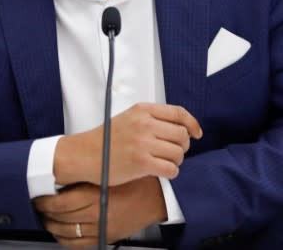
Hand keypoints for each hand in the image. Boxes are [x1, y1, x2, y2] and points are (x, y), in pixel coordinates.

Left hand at [33, 177, 166, 248]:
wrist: (158, 196)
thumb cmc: (137, 179)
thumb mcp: (112, 170)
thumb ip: (89, 174)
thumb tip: (64, 176)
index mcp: (98, 194)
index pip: (62, 202)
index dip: (46, 201)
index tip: (39, 197)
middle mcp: (98, 213)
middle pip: (62, 218)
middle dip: (46, 213)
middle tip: (39, 206)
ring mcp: (103, 228)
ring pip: (68, 233)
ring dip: (54, 227)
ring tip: (47, 219)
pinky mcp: (108, 237)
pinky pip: (80, 245)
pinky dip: (67, 241)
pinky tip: (61, 235)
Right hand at [54, 102, 202, 185]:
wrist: (85, 154)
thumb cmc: (106, 139)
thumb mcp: (129, 117)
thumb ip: (152, 118)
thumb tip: (181, 128)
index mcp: (143, 110)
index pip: (179, 113)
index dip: (192, 124)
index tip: (197, 133)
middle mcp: (144, 124)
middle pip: (182, 135)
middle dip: (183, 146)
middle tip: (174, 151)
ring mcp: (143, 144)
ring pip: (178, 153)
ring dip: (176, 160)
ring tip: (165, 162)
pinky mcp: (141, 163)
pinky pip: (170, 169)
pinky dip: (171, 172)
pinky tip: (162, 171)